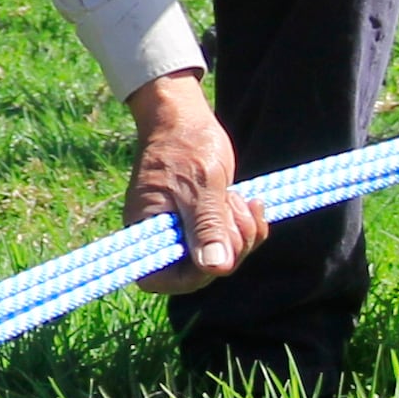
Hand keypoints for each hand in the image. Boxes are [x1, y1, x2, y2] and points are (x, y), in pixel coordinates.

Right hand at [123, 69, 267, 295]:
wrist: (184, 118)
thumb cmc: (185, 145)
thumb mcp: (201, 185)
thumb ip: (207, 227)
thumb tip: (215, 268)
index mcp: (146, 233)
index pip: (162, 279)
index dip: (195, 275)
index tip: (219, 250)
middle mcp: (162, 239)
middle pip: (200, 271)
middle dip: (229, 244)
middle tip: (233, 205)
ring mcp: (185, 232)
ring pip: (222, 257)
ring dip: (242, 232)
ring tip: (238, 197)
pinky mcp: (204, 223)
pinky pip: (231, 242)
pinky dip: (248, 227)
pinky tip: (253, 204)